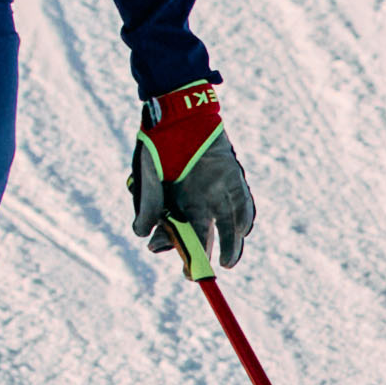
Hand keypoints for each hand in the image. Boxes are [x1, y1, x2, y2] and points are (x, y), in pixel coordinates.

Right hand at [129, 80, 254, 279]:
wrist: (178, 111)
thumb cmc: (159, 143)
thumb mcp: (148, 175)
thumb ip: (148, 204)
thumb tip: (140, 233)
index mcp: (175, 204)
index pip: (178, 236)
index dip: (176, 250)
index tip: (178, 265)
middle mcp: (197, 201)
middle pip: (204, 236)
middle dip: (202, 256)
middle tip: (200, 273)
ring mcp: (216, 190)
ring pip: (228, 225)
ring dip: (231, 245)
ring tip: (229, 263)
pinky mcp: (233, 178)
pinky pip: (242, 203)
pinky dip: (245, 217)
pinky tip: (243, 230)